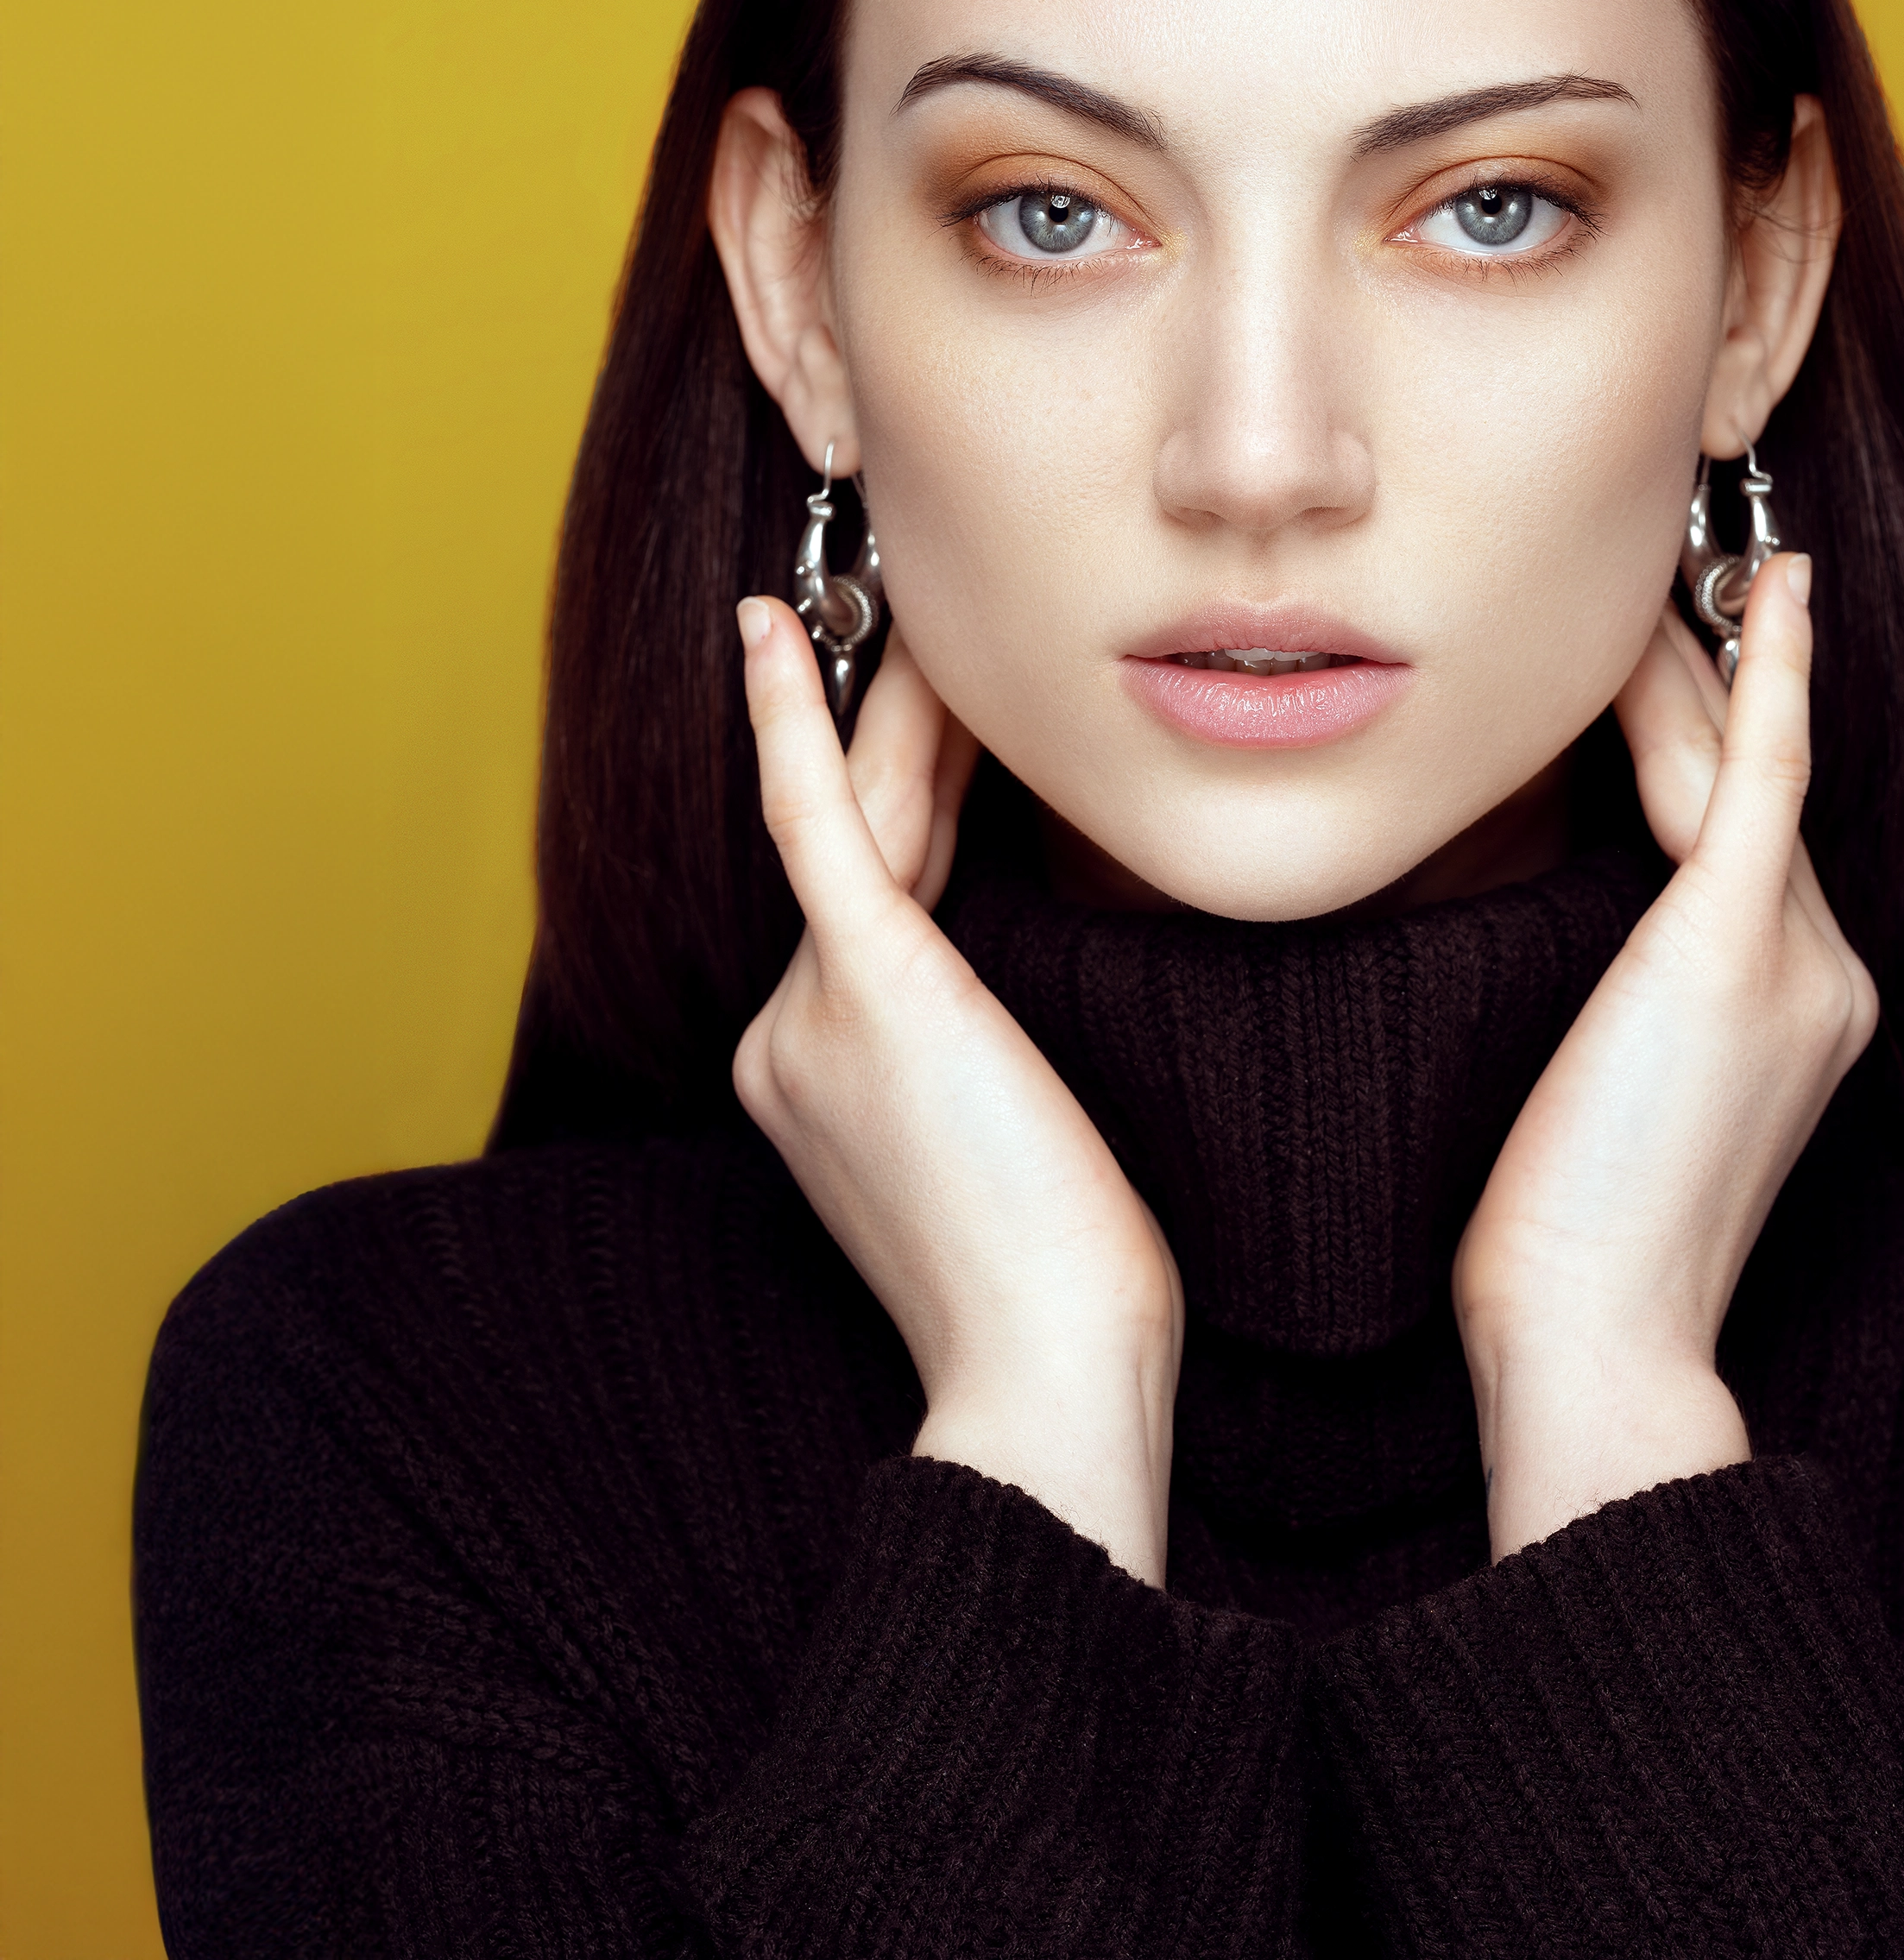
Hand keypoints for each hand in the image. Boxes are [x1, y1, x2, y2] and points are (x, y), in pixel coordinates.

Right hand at [732, 600, 1184, 1582]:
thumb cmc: (1066, 1282)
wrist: (1046, 1371)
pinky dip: (791, 724)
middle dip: (896, 723)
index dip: (916, 787)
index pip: (879, 894)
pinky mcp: (860, 990)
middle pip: (863, 839)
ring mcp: (808, 1012)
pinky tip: (771, 634)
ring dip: (892, 704)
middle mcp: (788, 1035)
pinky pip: (818, 824)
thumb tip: (1021, 1007)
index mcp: (821, 1071)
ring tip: (915, 597)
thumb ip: (983, 1056)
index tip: (952, 717)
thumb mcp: (1015, 1143)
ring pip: (860, 816)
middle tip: (925, 610)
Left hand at [1452, 555, 1877, 1558]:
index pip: (1746, 824)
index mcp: (1800, 1004)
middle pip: (1747, 778)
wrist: (1594, 1335)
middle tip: (1659, 563)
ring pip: (1737, 765)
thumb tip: (1583, 921)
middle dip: (1698, 671)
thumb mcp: (1615, 1086)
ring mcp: (1800, 959)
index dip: (1706, 722)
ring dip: (1690, 662)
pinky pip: (1763, 776)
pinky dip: (1771, 677)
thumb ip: (1632, 990)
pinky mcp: (1737, 951)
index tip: (1662, 652)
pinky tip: (1773, 591)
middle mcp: (1826, 969)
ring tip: (1658, 562)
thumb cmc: (1572, 1230)